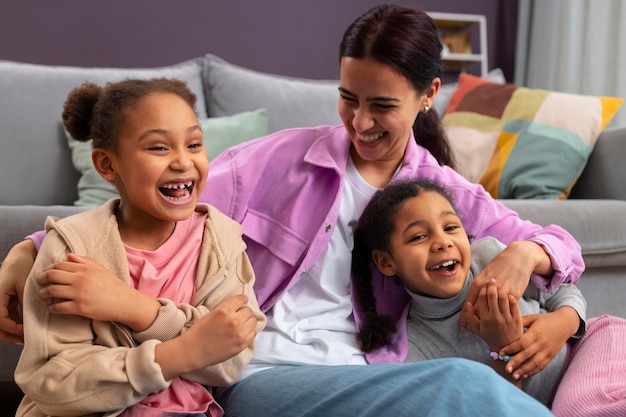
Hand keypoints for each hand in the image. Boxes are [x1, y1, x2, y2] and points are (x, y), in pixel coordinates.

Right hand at [0, 239, 36, 343]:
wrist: (21, 255)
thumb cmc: (22, 267)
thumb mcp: (24, 285)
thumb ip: (25, 303)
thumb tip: (30, 321)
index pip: (0, 319)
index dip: (12, 328)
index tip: (26, 332)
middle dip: (10, 334)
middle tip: (25, 340)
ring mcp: (0, 302)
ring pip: (2, 323)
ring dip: (12, 331)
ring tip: (27, 337)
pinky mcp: (6, 302)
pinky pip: (8, 317)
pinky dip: (15, 324)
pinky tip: (26, 328)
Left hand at [37, 253, 158, 329]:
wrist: (124, 302)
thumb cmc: (113, 285)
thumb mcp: (101, 269)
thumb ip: (85, 261)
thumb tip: (68, 255)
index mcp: (85, 269)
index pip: (59, 265)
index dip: (48, 269)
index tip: (45, 273)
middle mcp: (80, 280)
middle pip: (52, 276)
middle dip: (41, 279)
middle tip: (39, 283)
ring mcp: (79, 294)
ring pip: (52, 291)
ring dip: (43, 293)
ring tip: (43, 295)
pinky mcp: (80, 308)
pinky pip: (59, 307)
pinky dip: (52, 307)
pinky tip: (52, 307)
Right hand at [157, 294, 257, 379]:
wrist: (193, 351)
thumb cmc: (199, 332)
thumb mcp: (211, 314)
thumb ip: (226, 309)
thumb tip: (239, 306)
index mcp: (224, 310)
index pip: (242, 299)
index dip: (242, 300)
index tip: (242, 302)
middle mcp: (234, 321)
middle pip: (249, 310)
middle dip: (244, 312)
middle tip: (238, 316)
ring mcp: (239, 333)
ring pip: (253, 321)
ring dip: (248, 322)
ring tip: (241, 325)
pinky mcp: (242, 345)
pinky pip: (253, 333)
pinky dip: (249, 332)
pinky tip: (242, 333)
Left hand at [460, 241, 550, 330]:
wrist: (518, 259)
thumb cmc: (500, 267)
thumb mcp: (485, 275)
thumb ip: (478, 288)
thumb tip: (471, 303)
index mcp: (479, 283)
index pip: (469, 304)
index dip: (465, 316)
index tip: (462, 326)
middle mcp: (488, 289)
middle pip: (478, 310)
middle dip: (472, 322)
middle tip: (469, 332)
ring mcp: (500, 292)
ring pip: (491, 312)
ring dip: (486, 322)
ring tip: (483, 332)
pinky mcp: (513, 295)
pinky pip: (504, 309)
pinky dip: (501, 317)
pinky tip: (499, 324)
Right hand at [475, 281, 523, 349]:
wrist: (507, 347)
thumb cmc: (491, 337)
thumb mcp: (477, 329)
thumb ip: (470, 317)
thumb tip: (467, 304)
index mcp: (485, 319)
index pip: (482, 299)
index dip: (483, 289)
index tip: (484, 285)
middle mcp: (495, 317)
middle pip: (492, 296)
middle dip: (491, 286)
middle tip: (492, 280)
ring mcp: (507, 318)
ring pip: (503, 298)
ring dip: (501, 290)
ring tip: (500, 286)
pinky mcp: (517, 319)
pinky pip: (514, 304)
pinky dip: (510, 297)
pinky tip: (508, 295)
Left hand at [499, 307, 579, 379]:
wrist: (565, 324)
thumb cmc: (545, 320)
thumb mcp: (533, 318)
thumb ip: (520, 321)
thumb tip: (505, 322)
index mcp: (535, 332)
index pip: (522, 342)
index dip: (511, 348)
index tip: (501, 353)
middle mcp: (542, 343)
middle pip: (527, 354)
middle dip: (516, 362)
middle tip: (506, 369)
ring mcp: (547, 350)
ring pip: (535, 363)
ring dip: (524, 370)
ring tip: (514, 376)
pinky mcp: (551, 356)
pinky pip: (542, 365)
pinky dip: (533, 371)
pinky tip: (525, 375)